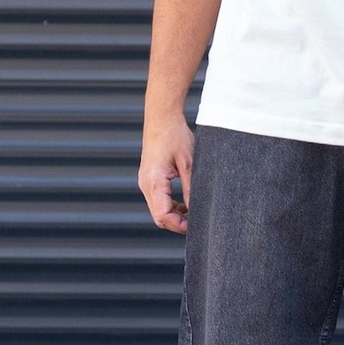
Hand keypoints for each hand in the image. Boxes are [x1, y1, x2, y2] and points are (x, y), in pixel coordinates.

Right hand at [138, 115, 193, 233]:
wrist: (161, 118)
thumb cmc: (175, 136)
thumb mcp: (189, 164)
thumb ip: (191, 190)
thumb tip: (196, 211)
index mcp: (154, 182)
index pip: (163, 216)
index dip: (179, 226)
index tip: (196, 226)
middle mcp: (146, 184)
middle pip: (159, 217)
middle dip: (177, 224)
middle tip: (197, 222)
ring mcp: (145, 182)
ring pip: (158, 210)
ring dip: (175, 215)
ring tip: (193, 212)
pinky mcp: (149, 179)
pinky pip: (158, 201)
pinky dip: (171, 206)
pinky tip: (185, 203)